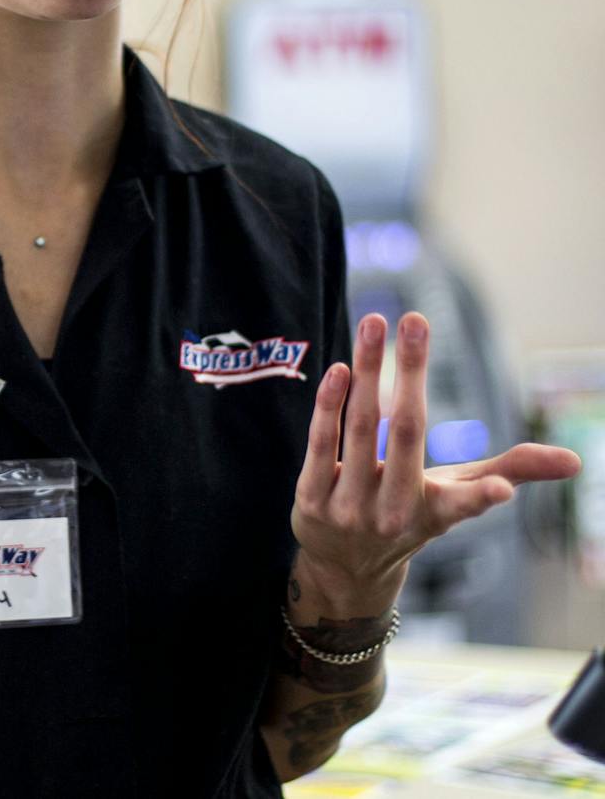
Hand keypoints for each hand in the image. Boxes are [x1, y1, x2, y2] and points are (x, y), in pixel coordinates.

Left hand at [290, 311, 580, 615]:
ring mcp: (349, 507)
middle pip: (404, 431)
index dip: (484, 498)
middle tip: (415, 318)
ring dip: (366, 371)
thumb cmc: (407, 516)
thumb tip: (575, 461)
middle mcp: (393, 511)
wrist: (344, 568)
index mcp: (435, 512)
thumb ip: (510, 470)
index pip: (464, 503)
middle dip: (410, 371)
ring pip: (358, 430)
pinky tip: (339, 370)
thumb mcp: (454, 498)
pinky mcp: (310, 500)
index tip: (502, 491)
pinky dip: (329, 406)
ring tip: (374, 322)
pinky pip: (320, 445)